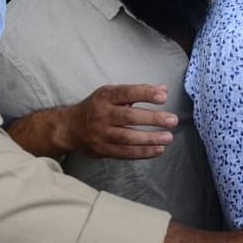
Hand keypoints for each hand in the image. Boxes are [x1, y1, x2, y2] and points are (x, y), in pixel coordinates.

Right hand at [63, 84, 178, 158]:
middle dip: (152, 119)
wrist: (70, 128)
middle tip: (172, 120)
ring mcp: (101, 134)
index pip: (127, 93)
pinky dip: (143, 152)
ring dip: (150, 139)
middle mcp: (102, 114)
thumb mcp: (112, 94)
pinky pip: (125, 153)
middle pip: (129, 117)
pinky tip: (158, 150)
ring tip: (168, 137)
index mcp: (105, 97)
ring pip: (127, 137)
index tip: (163, 97)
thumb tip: (163, 90)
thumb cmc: (97, 108)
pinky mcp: (103, 149)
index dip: (145, 94)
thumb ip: (138, 92)